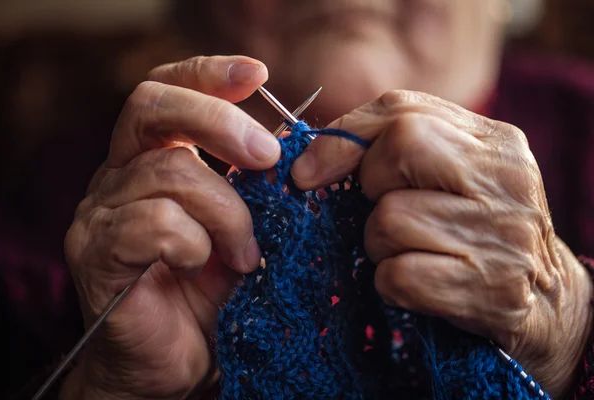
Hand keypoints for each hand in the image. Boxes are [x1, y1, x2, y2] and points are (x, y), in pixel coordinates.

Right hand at [61, 56, 280, 398]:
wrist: (173, 365)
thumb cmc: (209, 296)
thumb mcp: (239, 229)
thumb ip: (251, 186)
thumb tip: (284, 141)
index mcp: (149, 162)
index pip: (164, 91)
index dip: (206, 74)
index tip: (257, 74)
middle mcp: (116, 177)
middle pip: (151, 107)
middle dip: (218, 121)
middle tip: (267, 157)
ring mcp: (100, 214)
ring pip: (171, 173)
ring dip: (227, 214)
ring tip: (245, 256)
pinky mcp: (96, 255)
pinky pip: (154, 224)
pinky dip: (195, 244)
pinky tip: (202, 268)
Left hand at [291, 90, 593, 397]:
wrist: (550, 302)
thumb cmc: (479, 232)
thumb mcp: (455, 177)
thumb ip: (400, 152)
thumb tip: (310, 160)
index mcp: (494, 141)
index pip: (402, 110)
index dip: (342, 138)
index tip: (308, 171)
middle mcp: (505, 178)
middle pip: (400, 147)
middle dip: (369, 187)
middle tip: (384, 212)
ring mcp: (502, 234)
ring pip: (389, 218)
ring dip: (379, 244)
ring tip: (412, 253)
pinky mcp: (490, 289)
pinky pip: (398, 274)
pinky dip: (391, 282)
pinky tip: (417, 285)